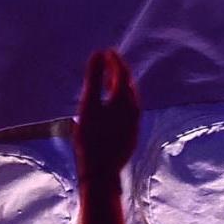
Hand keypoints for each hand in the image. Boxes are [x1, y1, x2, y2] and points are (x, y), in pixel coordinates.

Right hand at [74, 50, 139, 185]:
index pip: (121, 73)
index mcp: (123, 99)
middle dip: (120, 72)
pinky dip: (122, 101)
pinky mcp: (132, 134)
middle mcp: (133, 109)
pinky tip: (113, 107)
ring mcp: (134, 123)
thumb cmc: (91, 138)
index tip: (107, 51)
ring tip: (110, 82)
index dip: (114, 60)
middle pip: (129, 85)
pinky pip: (130, 111)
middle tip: (110, 63)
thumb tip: (98, 53)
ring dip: (121, 87)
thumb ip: (93, 78)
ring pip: (131, 99)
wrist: (101, 172)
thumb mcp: (88, 105)